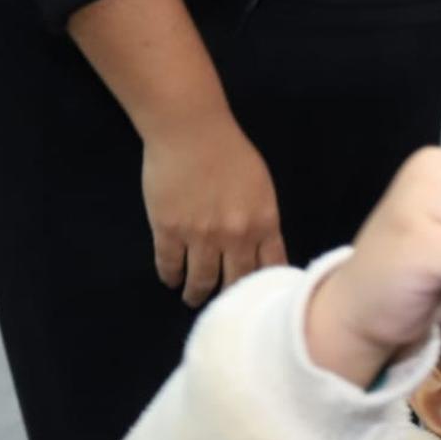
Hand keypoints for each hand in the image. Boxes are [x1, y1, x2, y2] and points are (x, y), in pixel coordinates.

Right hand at [141, 114, 284, 305]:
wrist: (190, 131)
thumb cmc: (230, 152)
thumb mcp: (262, 188)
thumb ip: (264, 219)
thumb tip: (262, 247)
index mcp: (265, 224)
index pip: (271, 269)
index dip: (265, 288)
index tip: (260, 300)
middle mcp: (236, 237)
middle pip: (236, 281)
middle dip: (230, 298)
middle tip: (224, 308)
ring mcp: (201, 236)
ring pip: (201, 279)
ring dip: (197, 293)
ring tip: (193, 299)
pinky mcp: (169, 231)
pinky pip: (170, 264)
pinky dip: (170, 276)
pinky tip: (170, 280)